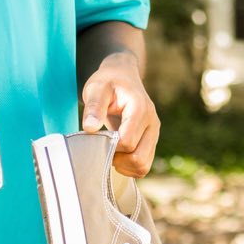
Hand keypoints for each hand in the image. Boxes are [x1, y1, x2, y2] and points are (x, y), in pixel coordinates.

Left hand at [81, 51, 159, 176]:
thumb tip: (90, 128)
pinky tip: (117, 156)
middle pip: (139, 158)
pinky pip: (144, 165)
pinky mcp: (151, 141)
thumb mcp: (96, 88)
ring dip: (124, 166)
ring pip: (143, 166)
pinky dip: (130, 168)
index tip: (97, 138)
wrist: (123, 76)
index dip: (109, 147)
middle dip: (117, 160)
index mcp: (140, 109)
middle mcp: (152, 123)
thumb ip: (94, 106)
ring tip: (110, 152)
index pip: (128, 142)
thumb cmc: (108, 82)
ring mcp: (154, 133)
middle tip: (103, 148)